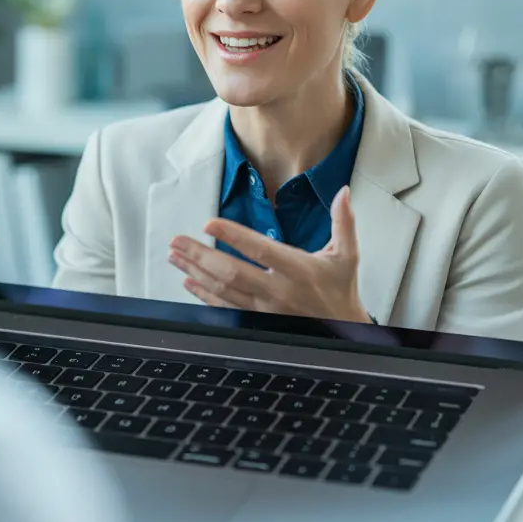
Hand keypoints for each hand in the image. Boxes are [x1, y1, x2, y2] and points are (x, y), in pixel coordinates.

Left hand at [167, 186, 369, 322]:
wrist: (344, 330)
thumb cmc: (341, 289)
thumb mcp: (347, 254)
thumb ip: (343, 222)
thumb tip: (342, 192)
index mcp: (298, 270)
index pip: (260, 250)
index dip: (233, 236)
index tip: (209, 224)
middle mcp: (279, 291)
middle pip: (232, 272)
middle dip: (200, 255)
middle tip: (177, 241)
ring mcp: (266, 309)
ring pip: (223, 290)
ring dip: (195, 272)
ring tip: (175, 256)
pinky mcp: (257, 321)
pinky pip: (225, 308)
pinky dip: (204, 295)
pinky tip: (188, 282)